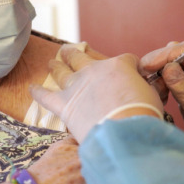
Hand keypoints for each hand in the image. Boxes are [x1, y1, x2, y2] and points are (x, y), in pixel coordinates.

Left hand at [30, 46, 163, 142]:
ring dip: (56, 65)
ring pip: (61, 70)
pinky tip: (31, 88)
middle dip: (74, 53)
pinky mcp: (64, 105)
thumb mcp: (153, 97)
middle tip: (69, 51)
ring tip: (51, 62)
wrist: (124, 132)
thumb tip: (148, 91)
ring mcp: (76, 86)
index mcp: (118, 66)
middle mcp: (94, 71)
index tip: (133, 74)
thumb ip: (146, 90)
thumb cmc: (143, 115)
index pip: (125, 60)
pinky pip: (45, 96)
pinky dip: (37, 92)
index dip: (130, 66)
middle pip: (81, 57)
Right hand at [139, 41, 183, 104]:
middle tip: (143, 72)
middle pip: (178, 53)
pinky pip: (171, 76)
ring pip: (173, 63)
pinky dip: (161, 80)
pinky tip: (156, 89)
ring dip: (158, 70)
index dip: (166, 54)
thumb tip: (167, 67)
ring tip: (149, 82)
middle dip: (159, 59)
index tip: (149, 66)